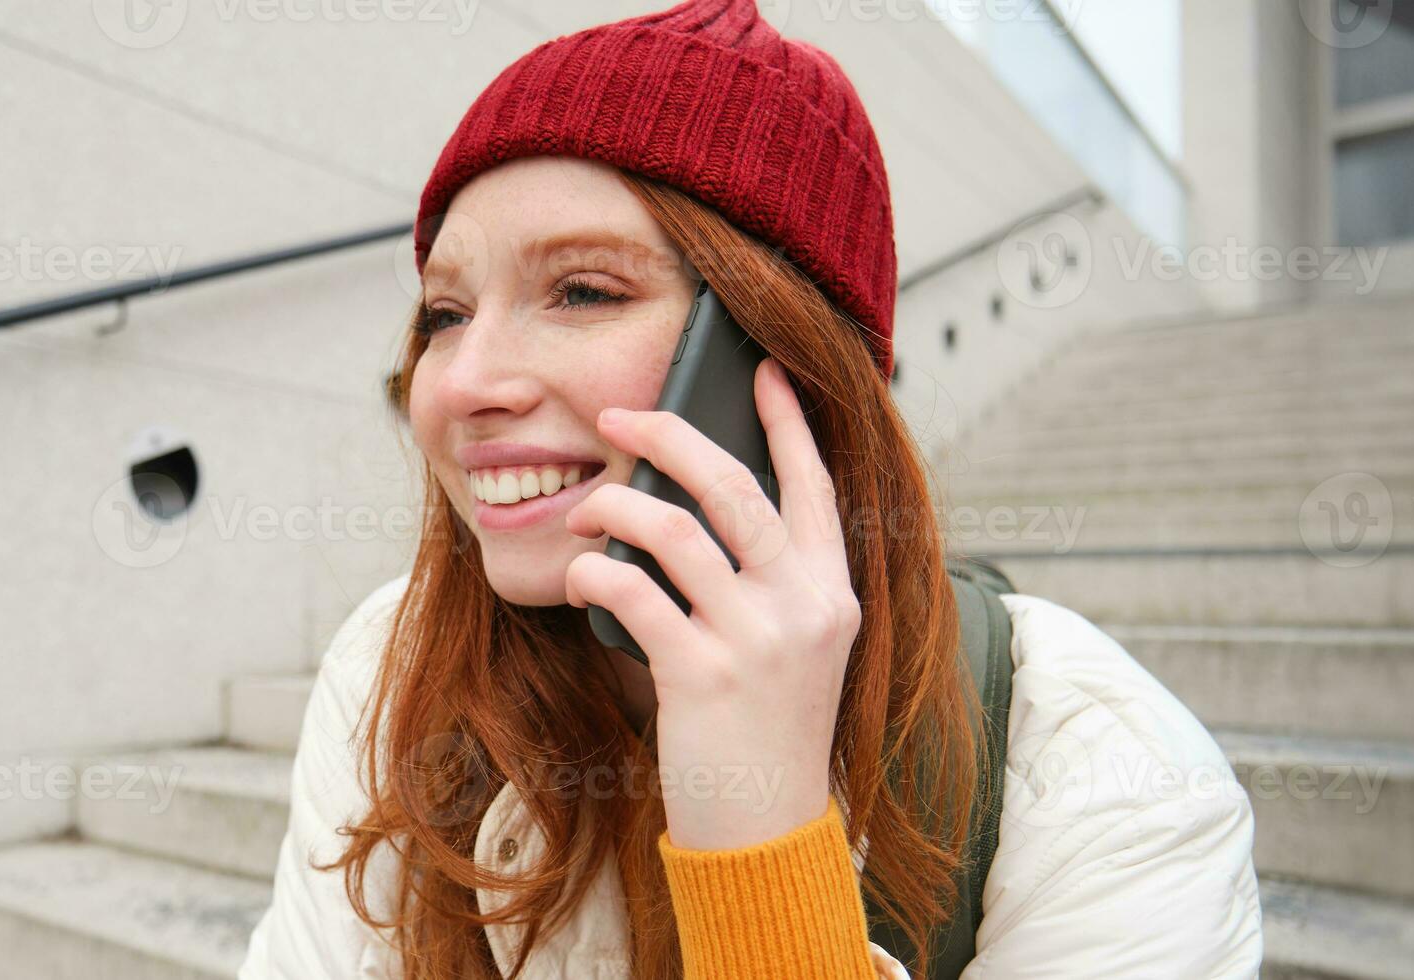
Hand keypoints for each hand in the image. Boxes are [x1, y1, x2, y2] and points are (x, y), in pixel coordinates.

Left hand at [562, 358, 858, 849]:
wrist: (767, 830)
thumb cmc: (766, 733)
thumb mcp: (795, 649)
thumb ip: (768, 583)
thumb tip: (693, 506)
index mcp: (833, 593)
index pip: (816, 486)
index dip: (789, 423)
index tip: (760, 371)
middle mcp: (804, 606)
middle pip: (732, 485)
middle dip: (668, 435)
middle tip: (618, 416)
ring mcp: (756, 639)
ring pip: (674, 528)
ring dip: (614, 505)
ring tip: (585, 511)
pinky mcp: (702, 674)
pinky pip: (631, 592)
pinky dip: (594, 572)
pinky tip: (580, 575)